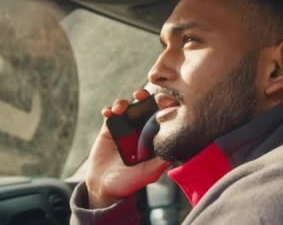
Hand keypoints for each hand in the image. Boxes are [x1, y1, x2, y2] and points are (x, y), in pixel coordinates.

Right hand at [85, 89, 169, 208]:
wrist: (104, 187)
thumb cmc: (130, 182)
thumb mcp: (150, 172)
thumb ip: (162, 160)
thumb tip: (178, 146)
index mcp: (152, 137)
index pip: (160, 116)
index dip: (162, 105)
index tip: (163, 100)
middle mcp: (140, 130)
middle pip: (144, 106)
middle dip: (144, 96)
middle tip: (141, 95)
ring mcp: (124, 128)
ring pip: (127, 107)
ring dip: (124, 102)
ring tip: (120, 108)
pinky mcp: (109, 128)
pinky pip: (110, 114)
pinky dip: (109, 109)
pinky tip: (109, 113)